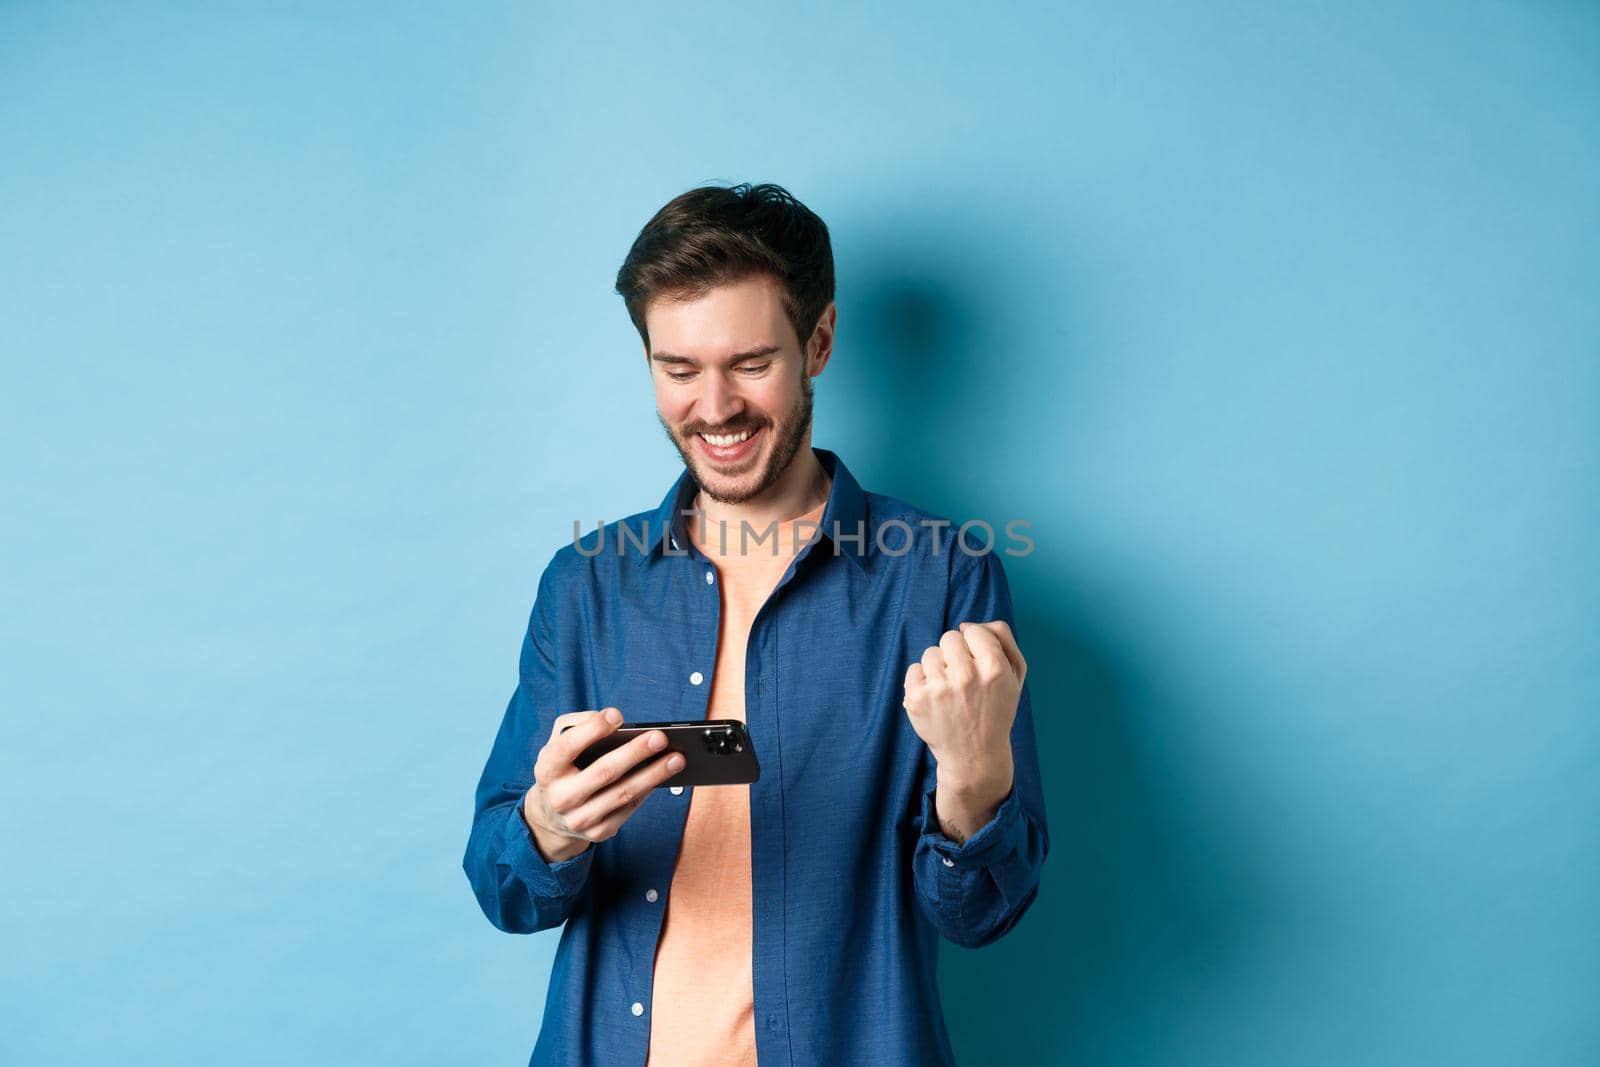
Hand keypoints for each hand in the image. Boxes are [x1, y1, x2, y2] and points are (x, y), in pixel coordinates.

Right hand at [521, 707, 685, 862]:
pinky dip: (648, 790)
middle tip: (660, 737)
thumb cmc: (563, 768)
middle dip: (635, 753)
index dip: (592, 730)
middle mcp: (560, 797)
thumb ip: (577, 724)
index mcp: (546, 769)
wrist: (552, 816)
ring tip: (676, 758)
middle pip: (604, 772)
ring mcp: (579, 819)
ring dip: (653, 775)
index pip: (567, 747)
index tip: (617, 715)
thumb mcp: (557, 743)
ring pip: (623, 794)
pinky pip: (629, 808)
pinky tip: (664, 776)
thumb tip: (613, 721)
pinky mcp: (598, 833)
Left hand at [902, 621, 1026, 819]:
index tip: (977, 661)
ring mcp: (938, 689)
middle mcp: (966, 677)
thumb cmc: (996, 711)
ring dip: (938, 668)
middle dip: (955, 654)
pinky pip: (913, 669)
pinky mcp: (916, 699)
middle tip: (963, 679)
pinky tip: (936, 699)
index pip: (974, 630)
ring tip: (950, 691)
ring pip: (930, 653)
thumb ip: (1003, 640)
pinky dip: (922, 681)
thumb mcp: (1015, 677)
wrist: (974, 756)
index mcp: (994, 669)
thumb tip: (969, 624)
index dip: (975, 644)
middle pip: (949, 637)